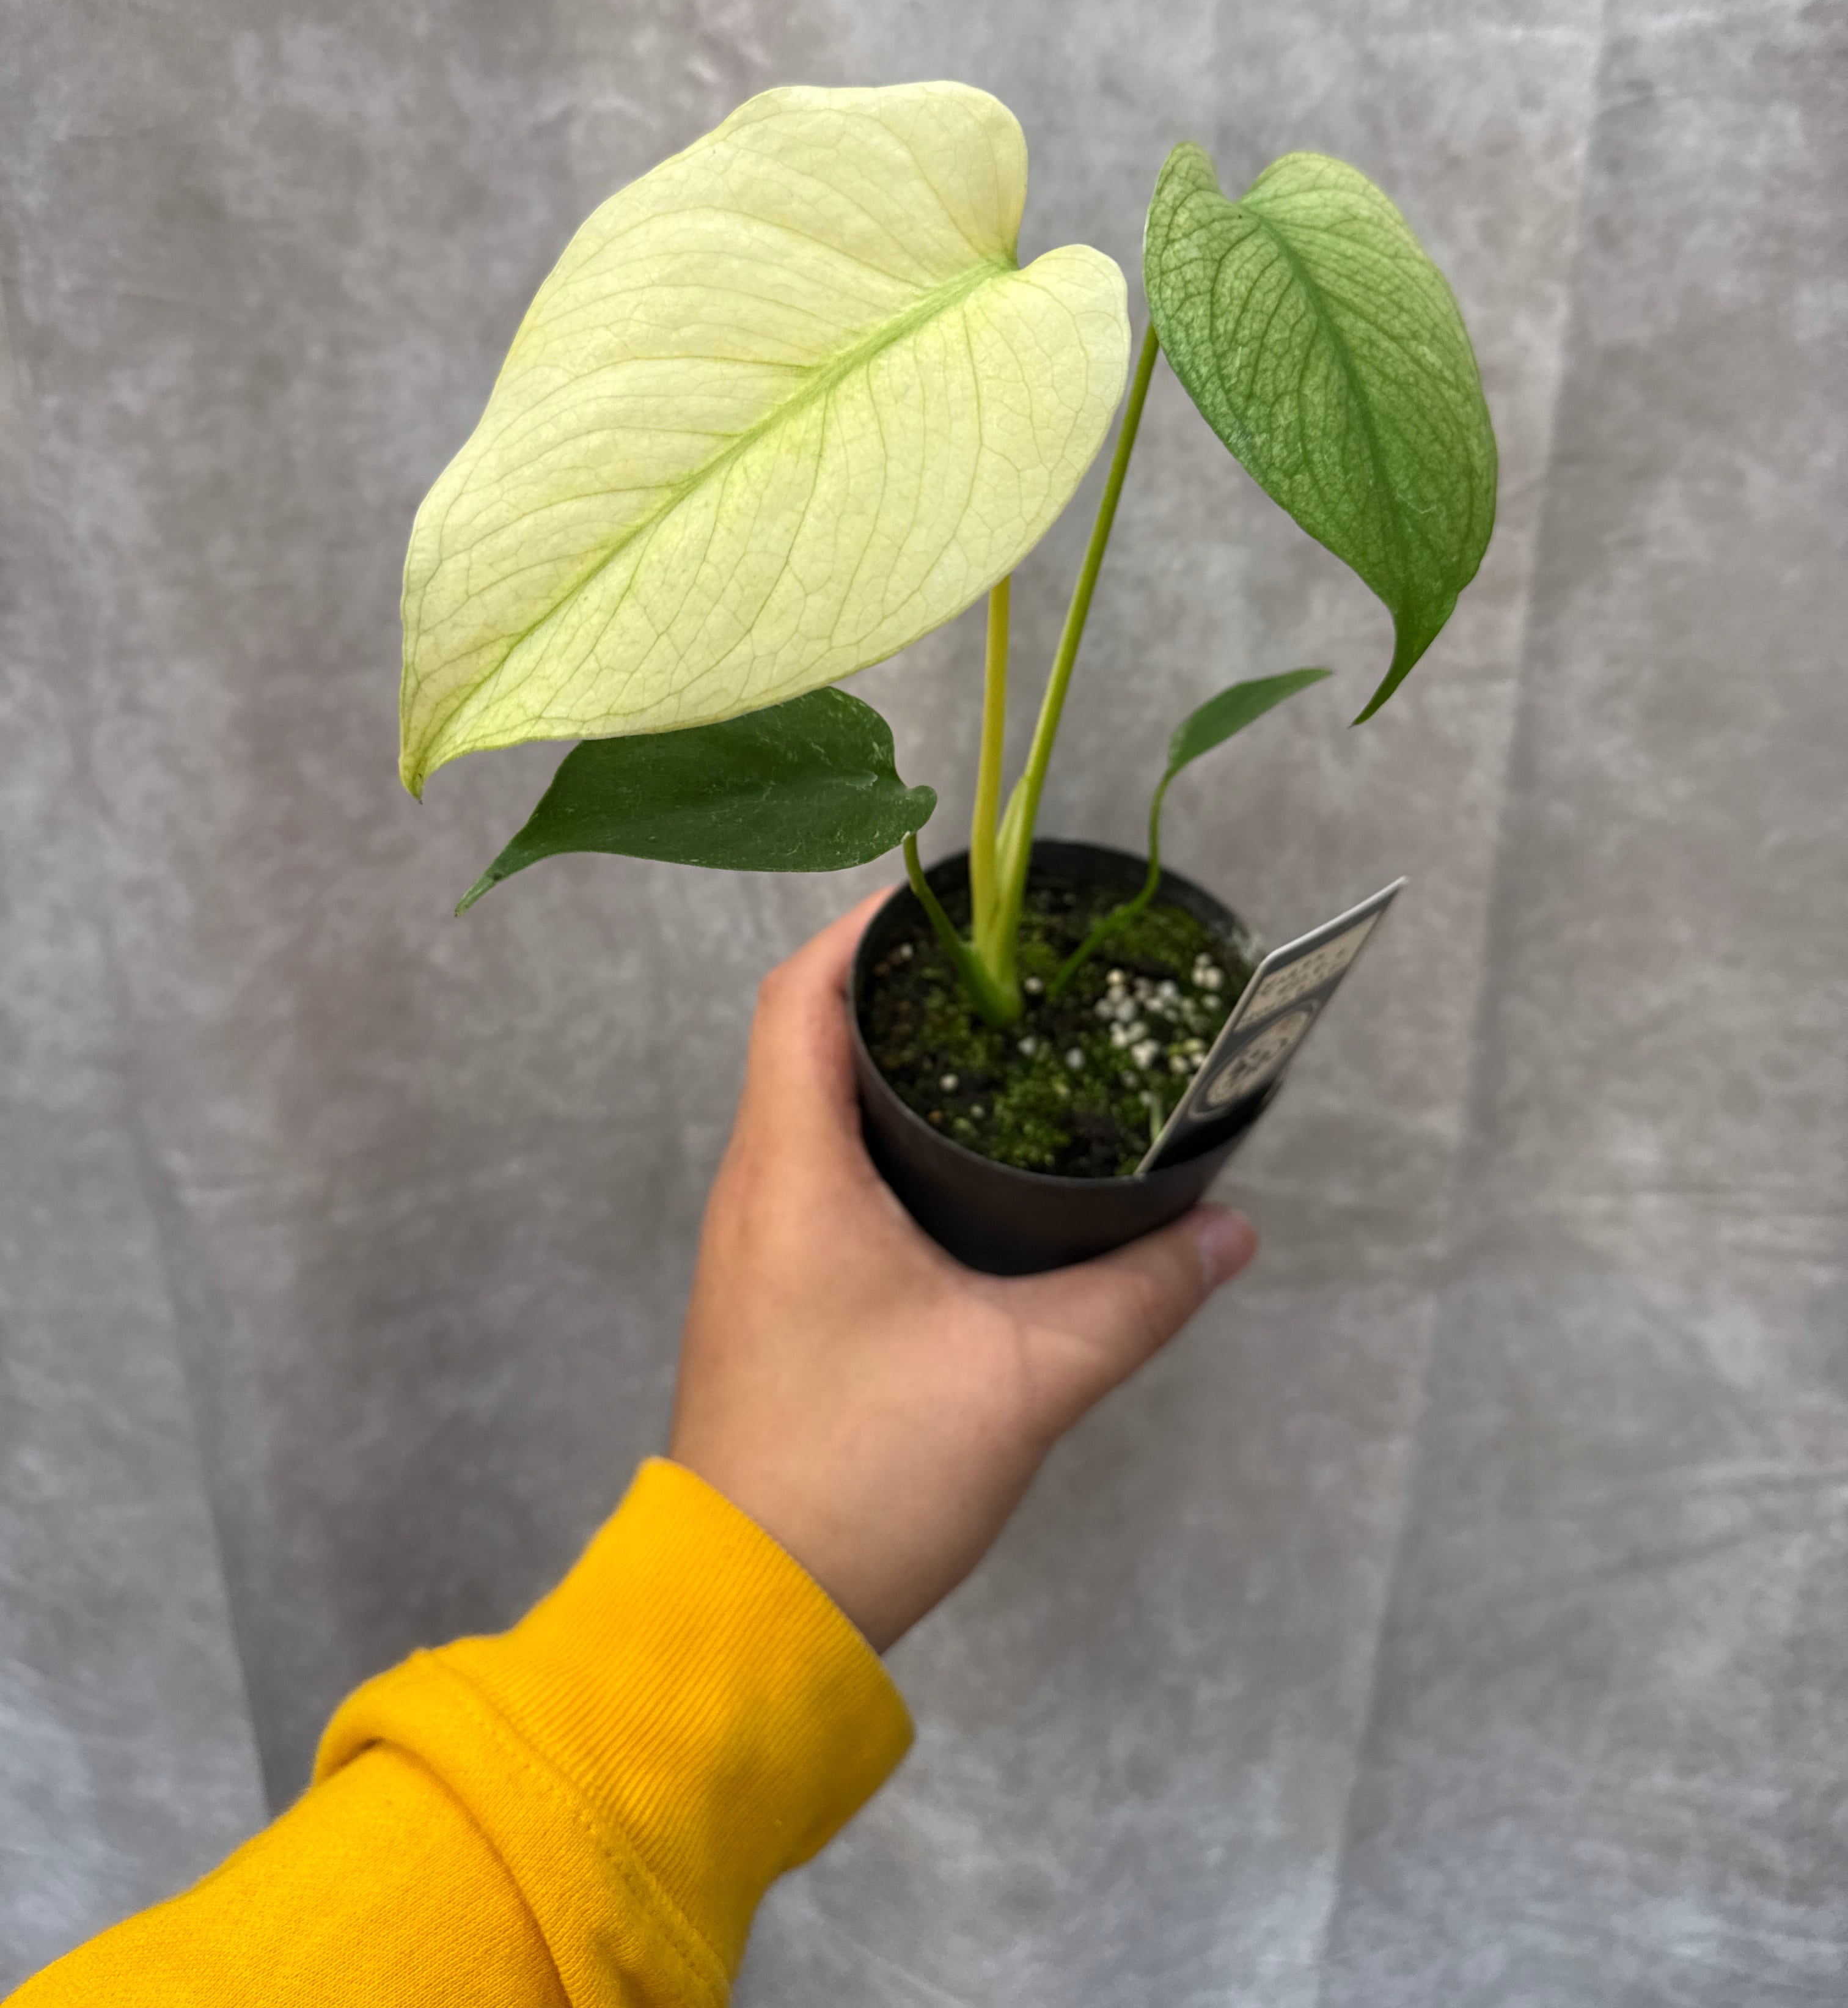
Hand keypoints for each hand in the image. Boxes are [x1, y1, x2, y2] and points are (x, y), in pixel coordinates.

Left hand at [669, 893, 1257, 1650]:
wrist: (752, 1612)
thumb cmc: (864, 1475)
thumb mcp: (1027, 1377)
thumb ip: (1138, 1293)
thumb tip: (1229, 1230)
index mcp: (791, 1169)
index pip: (800, 993)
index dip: (870, 928)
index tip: (956, 899)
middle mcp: (757, 1187)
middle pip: (805, 1034)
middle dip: (902, 987)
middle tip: (1012, 971)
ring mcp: (757, 1244)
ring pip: (811, 1107)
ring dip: (891, 1065)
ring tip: (1001, 1048)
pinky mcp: (772, 1295)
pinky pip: (818, 1170)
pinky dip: (882, 1136)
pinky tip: (962, 1168)